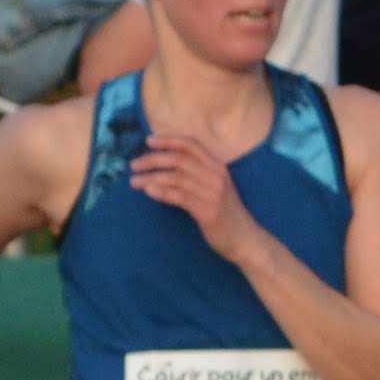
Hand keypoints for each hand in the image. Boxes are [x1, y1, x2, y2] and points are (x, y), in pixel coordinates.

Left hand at [124, 124, 265, 262]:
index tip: (148, 141)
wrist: (245, 239)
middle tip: (134, 165)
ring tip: (134, 181)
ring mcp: (212, 192)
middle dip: (153, 159)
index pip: (191, 144)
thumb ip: (197, 176)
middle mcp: (216, 176)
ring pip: (175, 177)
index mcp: (217, 167)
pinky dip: (161, 192)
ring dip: (151, 177)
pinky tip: (148, 192)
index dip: (168, 140)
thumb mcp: (214, 189)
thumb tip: (165, 168)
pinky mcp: (207, 210)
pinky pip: (179, 196)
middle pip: (179, 159)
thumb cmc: (226, 214)